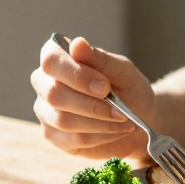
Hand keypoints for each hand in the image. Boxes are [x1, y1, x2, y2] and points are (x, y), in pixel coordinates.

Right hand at [30, 35, 153, 160]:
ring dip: (99, 122)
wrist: (139, 118)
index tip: (105, 86)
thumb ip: (100, 58)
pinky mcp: (54, 136)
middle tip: (120, 110)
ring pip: (63, 120)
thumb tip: (77, 44)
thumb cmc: (128, 88)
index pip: (51, 61)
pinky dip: (101, 136)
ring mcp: (46, 111)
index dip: (77, 75)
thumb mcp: (123, 71)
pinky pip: (73, 139)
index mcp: (58, 59)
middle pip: (53, 94)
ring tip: (123, 120)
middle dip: (91, 104)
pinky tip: (116, 131)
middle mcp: (45, 83)